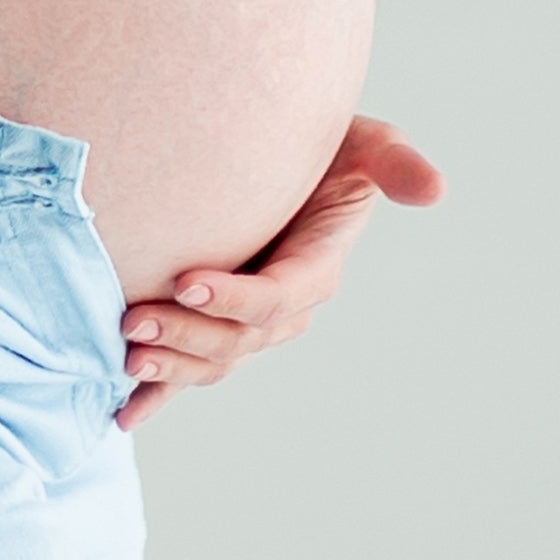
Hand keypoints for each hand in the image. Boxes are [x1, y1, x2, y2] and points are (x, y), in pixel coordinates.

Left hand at [116, 118, 445, 428]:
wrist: (279, 160)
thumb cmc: (322, 147)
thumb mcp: (365, 145)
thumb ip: (394, 163)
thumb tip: (435, 188)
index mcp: (316, 268)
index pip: (278, 297)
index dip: (236, 298)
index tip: (187, 283)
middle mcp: (283, 308)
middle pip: (237, 339)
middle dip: (185, 335)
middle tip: (133, 319)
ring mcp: (247, 325)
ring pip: (212, 361)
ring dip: (169, 366)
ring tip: (126, 355)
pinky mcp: (213, 328)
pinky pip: (188, 371)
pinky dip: (156, 396)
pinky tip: (124, 414)